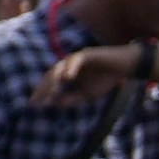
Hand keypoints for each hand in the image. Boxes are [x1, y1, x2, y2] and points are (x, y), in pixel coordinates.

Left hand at [32, 44, 154, 106]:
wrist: (124, 68)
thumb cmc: (105, 80)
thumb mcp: (87, 93)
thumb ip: (72, 98)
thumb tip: (57, 105)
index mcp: (65, 73)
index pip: (49, 82)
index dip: (42, 92)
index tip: (34, 104)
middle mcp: (67, 65)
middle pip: (50, 75)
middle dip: (44, 88)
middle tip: (38, 100)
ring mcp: (76, 58)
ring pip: (60, 68)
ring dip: (54, 80)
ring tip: (51, 92)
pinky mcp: (87, 53)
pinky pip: (76, 60)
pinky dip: (71, 68)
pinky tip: (67, 77)